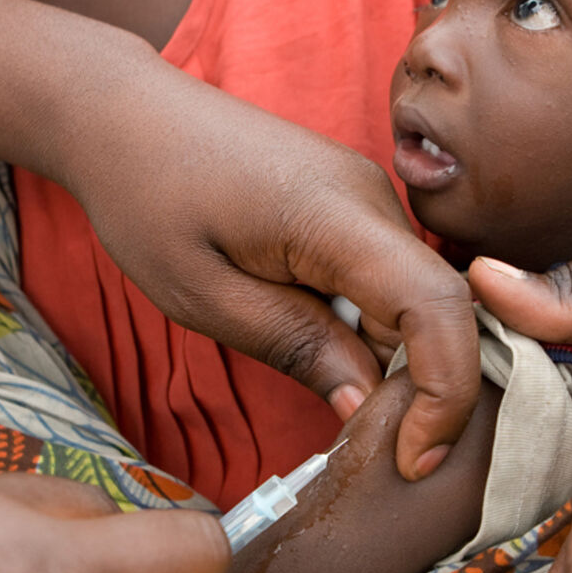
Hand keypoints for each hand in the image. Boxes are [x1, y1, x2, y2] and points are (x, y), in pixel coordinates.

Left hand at [0, 0, 480, 480]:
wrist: (126, 116)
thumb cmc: (148, 197)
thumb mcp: (205, 295)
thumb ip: (296, 346)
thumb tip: (366, 403)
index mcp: (336, 214)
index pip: (437, 305)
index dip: (446, 390)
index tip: (414, 456)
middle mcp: (373, 197)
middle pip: (437, 307)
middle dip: (420, 387)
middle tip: (370, 446)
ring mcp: (368, 194)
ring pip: (415, 296)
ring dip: (393, 356)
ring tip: (329, 387)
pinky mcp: (352, 203)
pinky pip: (388, 276)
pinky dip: (373, 324)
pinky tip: (323, 342)